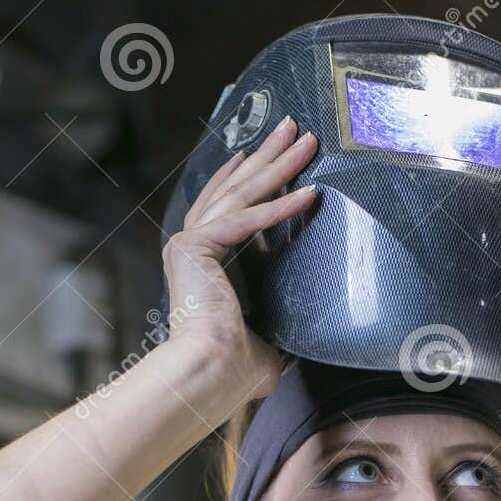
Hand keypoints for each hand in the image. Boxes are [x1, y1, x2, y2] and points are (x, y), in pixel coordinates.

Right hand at [161, 115, 319, 401]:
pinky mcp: (195, 247)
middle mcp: (191, 247)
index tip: (262, 154)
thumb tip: (311, 332)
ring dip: (275, 165)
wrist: (212, 373)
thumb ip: (281, 319)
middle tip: (291, 127)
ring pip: (239, 193)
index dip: (246, 178)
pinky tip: (311, 193)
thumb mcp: (269, 334)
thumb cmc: (235, 367)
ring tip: (302, 138)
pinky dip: (280, 207)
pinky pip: (246, 219)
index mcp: (203, 263)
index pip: (226, 208)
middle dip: (267, 156)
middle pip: (234, 188)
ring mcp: (189, 244)